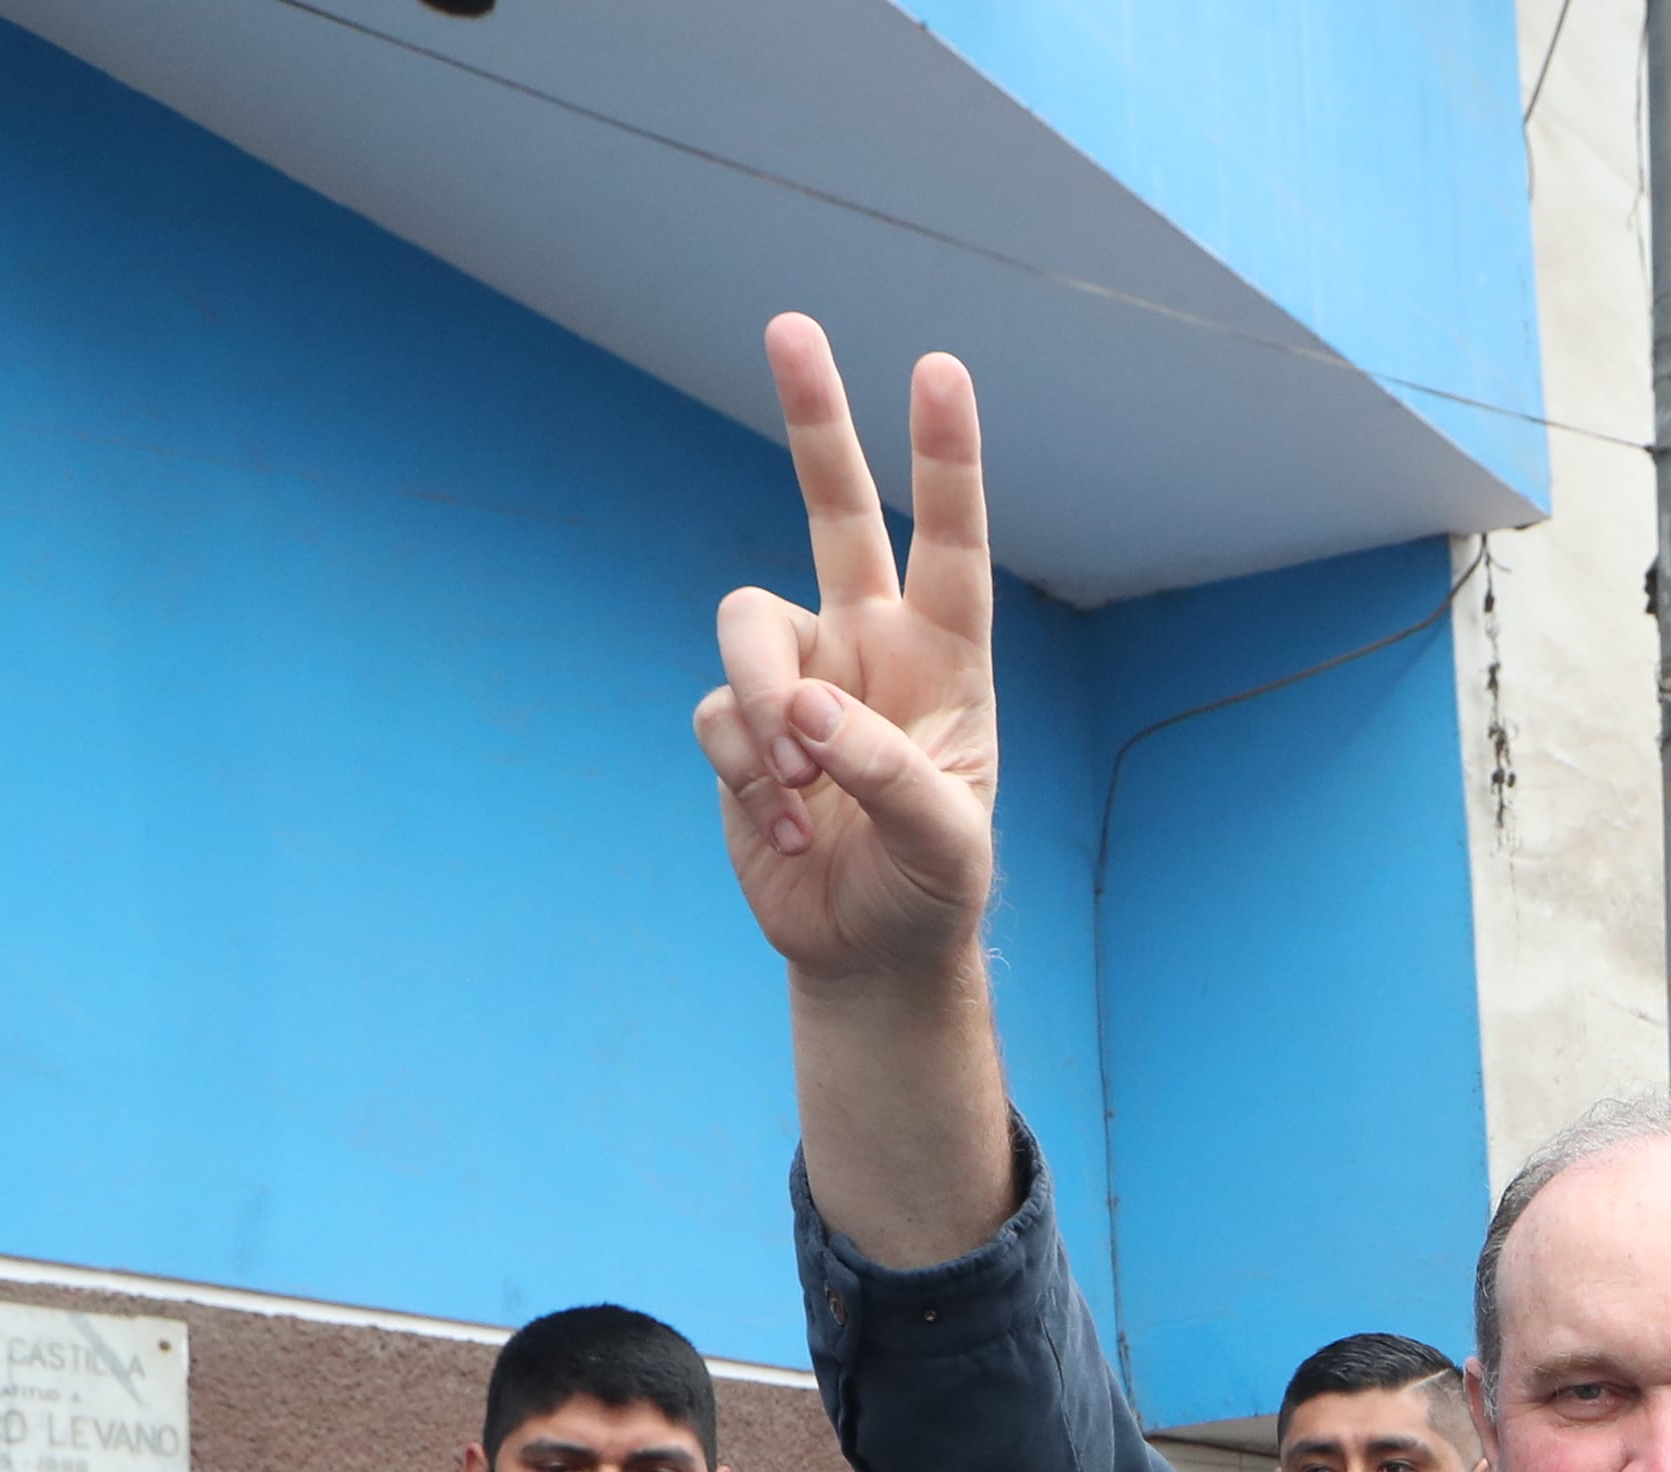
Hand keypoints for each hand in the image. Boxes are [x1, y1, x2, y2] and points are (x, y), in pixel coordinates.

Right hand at [698, 318, 999, 989]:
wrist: (871, 948)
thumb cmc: (933, 886)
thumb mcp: (947, 843)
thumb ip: (892, 773)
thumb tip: (808, 708)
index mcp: (946, 657)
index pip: (950, 543)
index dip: (945, 459)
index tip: (940, 369)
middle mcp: (868, 644)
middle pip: (834, 509)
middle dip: (815, 420)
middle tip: (791, 325)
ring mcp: (798, 678)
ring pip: (746, 632)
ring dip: (764, 710)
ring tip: (806, 790)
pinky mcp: (739, 727)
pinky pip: (720, 720)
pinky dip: (751, 778)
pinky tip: (791, 831)